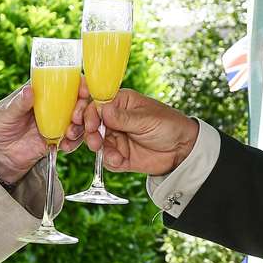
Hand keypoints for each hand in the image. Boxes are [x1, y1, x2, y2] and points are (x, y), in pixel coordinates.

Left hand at [0, 79, 89, 185]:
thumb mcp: (5, 113)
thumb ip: (19, 104)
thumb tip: (29, 90)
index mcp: (41, 90)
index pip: (66, 81)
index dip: (79, 84)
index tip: (83, 91)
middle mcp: (53, 104)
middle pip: (79, 101)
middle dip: (84, 108)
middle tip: (76, 118)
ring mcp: (57, 122)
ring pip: (80, 120)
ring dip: (81, 126)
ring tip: (69, 134)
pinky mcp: (57, 139)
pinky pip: (73, 139)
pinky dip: (74, 143)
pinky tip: (65, 146)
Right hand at [82, 89, 198, 174]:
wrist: (183, 150)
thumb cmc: (168, 125)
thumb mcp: (146, 119)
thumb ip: (123, 117)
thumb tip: (102, 110)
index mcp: (119, 103)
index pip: (94, 102)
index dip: (84, 109)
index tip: (78, 117)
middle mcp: (113, 119)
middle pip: (89, 122)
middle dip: (83, 129)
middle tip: (86, 135)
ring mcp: (115, 138)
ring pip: (94, 141)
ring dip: (94, 144)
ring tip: (99, 147)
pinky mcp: (119, 155)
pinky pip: (106, 158)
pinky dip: (109, 160)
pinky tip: (118, 160)